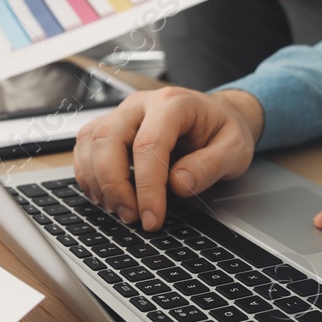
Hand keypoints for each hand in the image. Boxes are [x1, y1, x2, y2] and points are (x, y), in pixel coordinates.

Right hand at [73, 87, 263, 229]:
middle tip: (132, 216)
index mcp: (173, 104)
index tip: (152, 218)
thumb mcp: (235, 150)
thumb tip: (177, 184)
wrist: (217, 116)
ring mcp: (122, 114)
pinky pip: (86, 146)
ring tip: (120, 210)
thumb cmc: (223, 130)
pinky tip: (106, 196)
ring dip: (98, 182)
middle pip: (108, 138)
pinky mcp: (111, 127)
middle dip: (114, 184)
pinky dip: (89, 175)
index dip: (146, 186)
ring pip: (91, 142)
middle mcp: (141, 104)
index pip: (148, 144)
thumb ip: (210, 166)